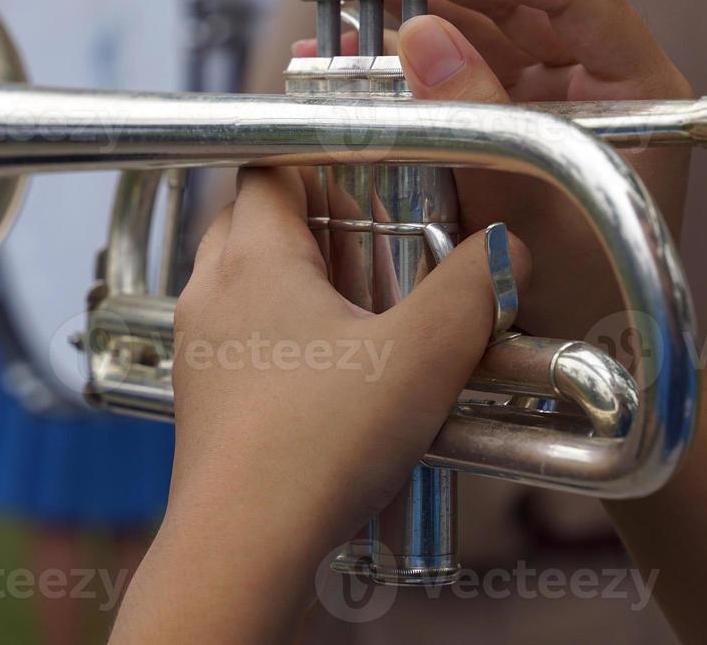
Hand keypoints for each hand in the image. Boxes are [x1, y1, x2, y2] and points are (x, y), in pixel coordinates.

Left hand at [111, 168, 530, 642]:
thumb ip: (474, 288)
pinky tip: (336, 372)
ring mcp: (201, 347)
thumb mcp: (422, 356)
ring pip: (245, 278)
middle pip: (255, 217)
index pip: (269, 164)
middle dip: (314, 218)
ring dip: (299, 278)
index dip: (321, 158)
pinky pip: (241, 334)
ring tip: (364, 308)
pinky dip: (284, 332)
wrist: (243, 548)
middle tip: (376, 241)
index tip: (372, 171)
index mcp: (252, 258)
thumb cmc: (315, 449)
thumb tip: (506, 248)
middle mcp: (211, 291)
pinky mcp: (206, 398)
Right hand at [297, 0, 692, 340]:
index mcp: (637, 87)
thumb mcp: (530, 212)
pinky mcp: (499, 119)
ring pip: (465, 22)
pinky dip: (388, 58)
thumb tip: (418, 35)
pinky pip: (442, 71)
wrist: (585, 360)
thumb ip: (478, 121)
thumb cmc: (589, 302)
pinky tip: (333, 47)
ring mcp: (543, 95)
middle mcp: (591, 77)